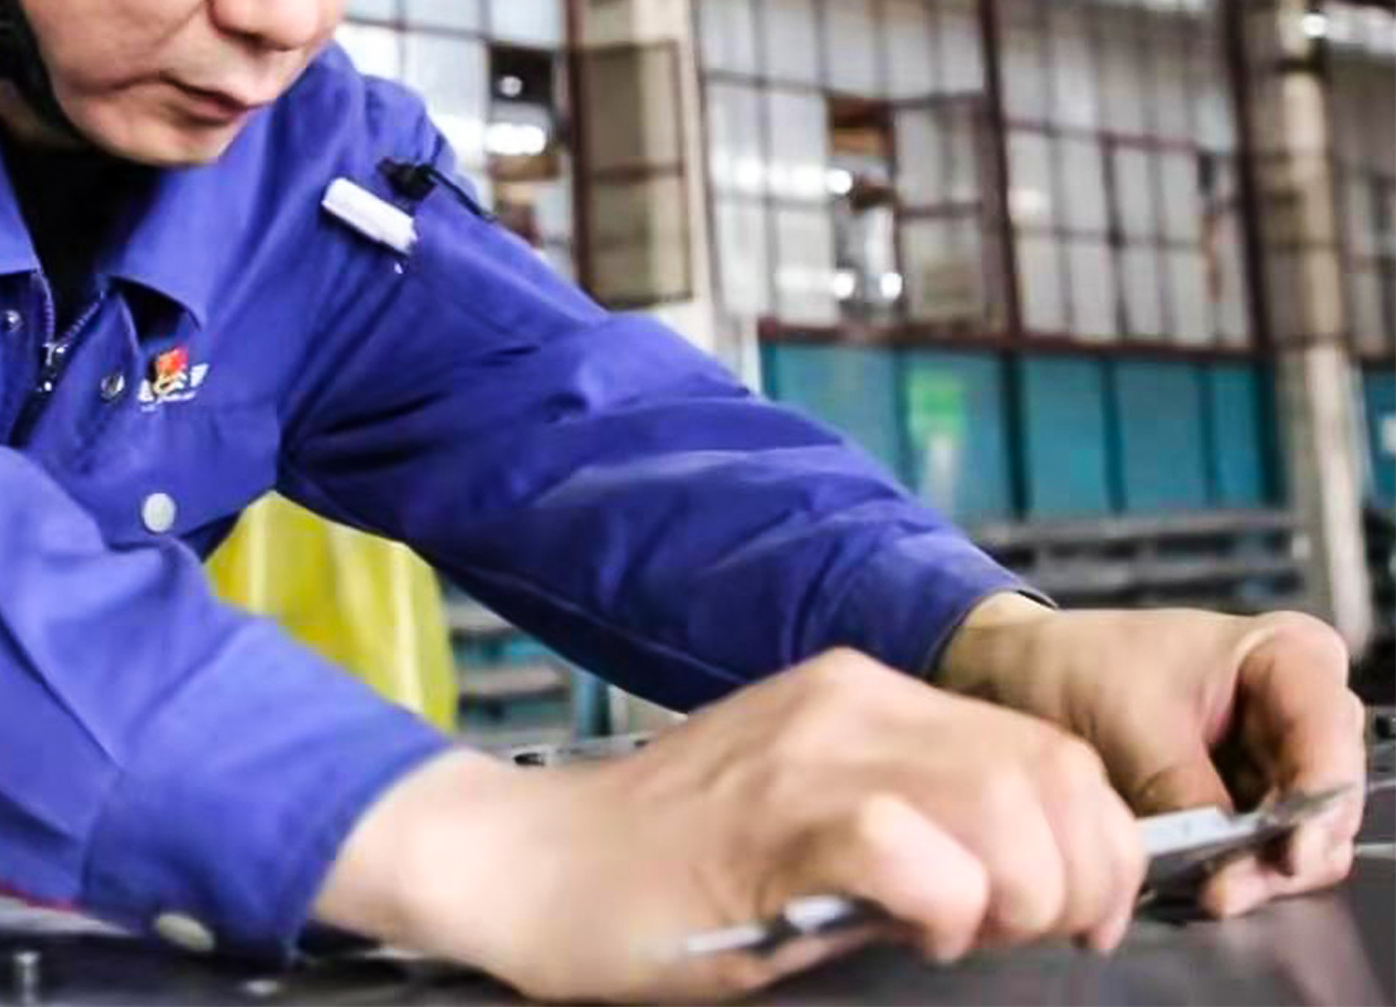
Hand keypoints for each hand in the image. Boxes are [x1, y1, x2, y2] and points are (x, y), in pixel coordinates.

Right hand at [318, 648, 1146, 1001]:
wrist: (531, 865)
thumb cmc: (666, 866)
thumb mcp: (806, 810)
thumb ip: (912, 815)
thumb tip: (1034, 878)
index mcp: (863, 692)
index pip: (1047, 749)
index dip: (1100, 843)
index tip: (1083, 918)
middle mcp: (848, 700)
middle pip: (1048, 772)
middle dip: (1081, 877)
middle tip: (1034, 940)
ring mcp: (807, 753)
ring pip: (1001, 801)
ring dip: (1020, 895)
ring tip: (965, 937)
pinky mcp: (770, 820)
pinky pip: (907, 847)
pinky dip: (942, 904)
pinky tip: (912, 931)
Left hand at [935, 599, 1366, 917]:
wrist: (1019, 672)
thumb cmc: (1074, 665)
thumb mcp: (1131, 722)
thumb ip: (1188, 793)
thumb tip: (1223, 869)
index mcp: (1287, 657)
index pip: (1329, 740)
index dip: (1317, 805)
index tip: (1285, 854)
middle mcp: (1299, 711)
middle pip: (1324, 803)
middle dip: (1280, 855)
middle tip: (1225, 892)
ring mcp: (1277, 761)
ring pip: (1299, 840)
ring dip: (1254, 874)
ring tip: (1204, 892)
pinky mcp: (1246, 800)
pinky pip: (1259, 852)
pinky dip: (1231, 873)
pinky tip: (1194, 882)